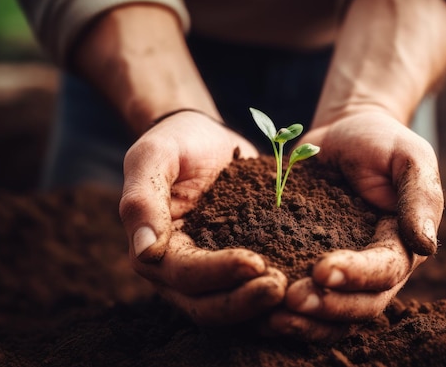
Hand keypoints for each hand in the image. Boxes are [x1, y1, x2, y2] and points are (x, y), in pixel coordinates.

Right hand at [120, 110, 286, 324]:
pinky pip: (251, 291)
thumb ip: (142, 200)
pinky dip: (273, 297)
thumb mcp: (153, 158)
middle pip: (207, 306)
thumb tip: (145, 252)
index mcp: (154, 251)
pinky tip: (303, 285)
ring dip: (260, 307)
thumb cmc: (175, 142)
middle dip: (244, 302)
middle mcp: (178, 273)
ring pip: (231, 308)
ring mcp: (209, 273)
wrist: (204, 137)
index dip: (217, 273)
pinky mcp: (236, 267)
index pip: (184, 275)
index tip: (256, 262)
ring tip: (295, 291)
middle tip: (282, 288)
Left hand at [267, 110, 443, 340]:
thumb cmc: (380, 141)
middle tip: (289, 300)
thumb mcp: (408, 158)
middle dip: (327, 306)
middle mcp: (376, 268)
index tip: (321, 269)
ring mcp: (344, 271)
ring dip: (305, 321)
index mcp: (402, 245)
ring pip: (332, 313)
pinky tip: (257, 311)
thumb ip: (419, 197)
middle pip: (360, 305)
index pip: (385, 272)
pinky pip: (305, 295)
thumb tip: (426, 245)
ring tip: (270, 318)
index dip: (356, 276)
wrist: (344, 132)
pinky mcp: (310, 263)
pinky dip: (285, 309)